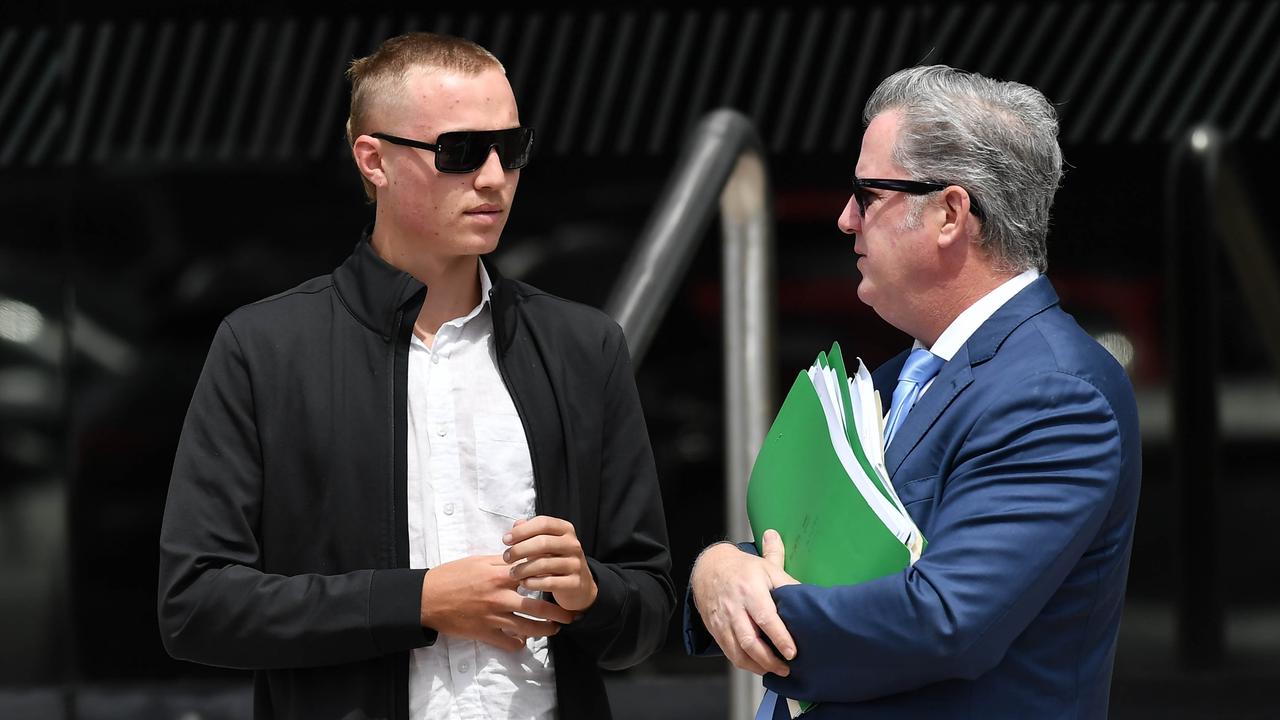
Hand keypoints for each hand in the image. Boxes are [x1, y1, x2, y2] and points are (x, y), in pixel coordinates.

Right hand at [420, 554, 576, 651]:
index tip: (563, 581)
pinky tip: (524, 642)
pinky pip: (508, 643)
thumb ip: (501, 561)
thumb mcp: (477, 561)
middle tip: (571, 615)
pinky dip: (519, 644)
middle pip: (537, 607)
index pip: (533, 576)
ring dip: (545, 630)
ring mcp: (493, 618)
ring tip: (555, 629)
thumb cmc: (451, 576)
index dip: (550, 578)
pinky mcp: (484, 633)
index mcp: (498, 576)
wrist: (426, 598)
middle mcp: (499, 598)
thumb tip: (521, 557)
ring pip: (528, 628)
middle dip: (558, 613)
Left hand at [503, 516, 597, 611]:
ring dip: (523, 569)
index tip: (505, 540)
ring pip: (544, 564)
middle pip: (543, 542)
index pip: (543, 523)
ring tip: (513, 573)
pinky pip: (549, 582)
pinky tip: (524, 583)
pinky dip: (532, 583)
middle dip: (520, 550)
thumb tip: (516, 525)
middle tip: (506, 558)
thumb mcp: (545, 543)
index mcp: (566, 530)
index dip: (522, 530)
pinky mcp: (574, 583)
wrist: (579, 586)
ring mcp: (575, 564)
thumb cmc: (556, 560)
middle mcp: (573, 544)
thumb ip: (530, 532)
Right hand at [690, 530, 798, 676]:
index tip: (792, 653)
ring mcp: (723, 621)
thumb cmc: (743, 569)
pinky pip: (729, 653)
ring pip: (738, 651)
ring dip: (757, 666)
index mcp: (750, 590)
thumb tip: (809, 599)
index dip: (780, 638)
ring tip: (775, 671)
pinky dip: (744, 663)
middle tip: (786, 668)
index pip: (765, 618)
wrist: (710, 567)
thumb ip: (788, 584)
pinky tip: (758, 666)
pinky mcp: (716, 630)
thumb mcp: (768, 568)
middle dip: (769, 660)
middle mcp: (734, 607)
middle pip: (750, 641)